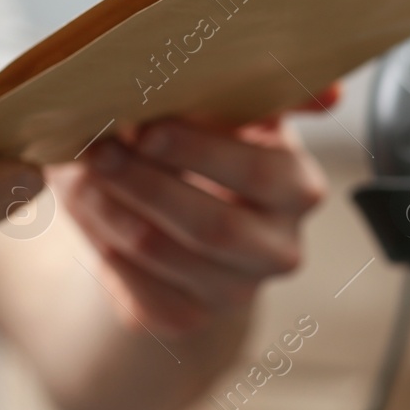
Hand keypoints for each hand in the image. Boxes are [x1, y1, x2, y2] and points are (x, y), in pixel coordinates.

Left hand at [58, 113, 328, 336]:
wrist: (175, 209)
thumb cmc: (202, 143)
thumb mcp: (234, 110)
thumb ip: (267, 91)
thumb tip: (331, 93)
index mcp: (298, 189)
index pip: (261, 175)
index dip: (200, 150)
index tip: (145, 124)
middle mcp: (278, 249)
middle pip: (213, 225)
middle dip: (147, 183)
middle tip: (98, 149)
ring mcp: (234, 292)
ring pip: (165, 254)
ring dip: (112, 209)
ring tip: (78, 172)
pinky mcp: (186, 318)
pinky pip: (139, 293)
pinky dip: (105, 249)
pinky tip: (88, 211)